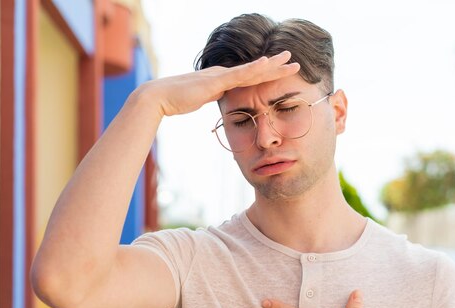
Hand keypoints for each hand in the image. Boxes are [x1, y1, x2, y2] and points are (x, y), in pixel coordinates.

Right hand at [137, 50, 299, 117]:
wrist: (160, 98)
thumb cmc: (177, 100)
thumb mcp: (201, 98)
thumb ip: (212, 95)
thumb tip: (220, 97)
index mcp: (222, 79)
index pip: (249, 76)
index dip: (267, 73)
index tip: (282, 70)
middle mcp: (224, 74)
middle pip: (255, 70)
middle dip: (276, 66)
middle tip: (294, 61)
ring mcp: (220, 76)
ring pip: (252, 70)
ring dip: (272, 65)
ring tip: (289, 59)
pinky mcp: (215, 82)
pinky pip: (238, 75)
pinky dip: (253, 69)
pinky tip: (266, 64)